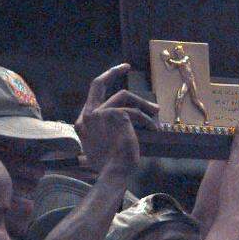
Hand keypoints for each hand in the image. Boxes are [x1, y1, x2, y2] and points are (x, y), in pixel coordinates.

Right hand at [74, 63, 157, 177]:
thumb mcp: (100, 146)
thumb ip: (103, 130)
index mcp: (82, 123)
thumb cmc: (110, 166)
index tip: (115, 75)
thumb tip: (122, 120)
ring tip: (155, 112)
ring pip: (125, 97)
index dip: (104, 84)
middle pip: (98, 83)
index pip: (92, 97)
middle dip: (112, 72)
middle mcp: (88, 115)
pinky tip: (154, 128)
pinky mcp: (115, 114)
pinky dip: (147, 119)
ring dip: (142, 105)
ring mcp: (100, 113)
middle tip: (126, 66)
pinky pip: (135, 112)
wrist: (113, 173)